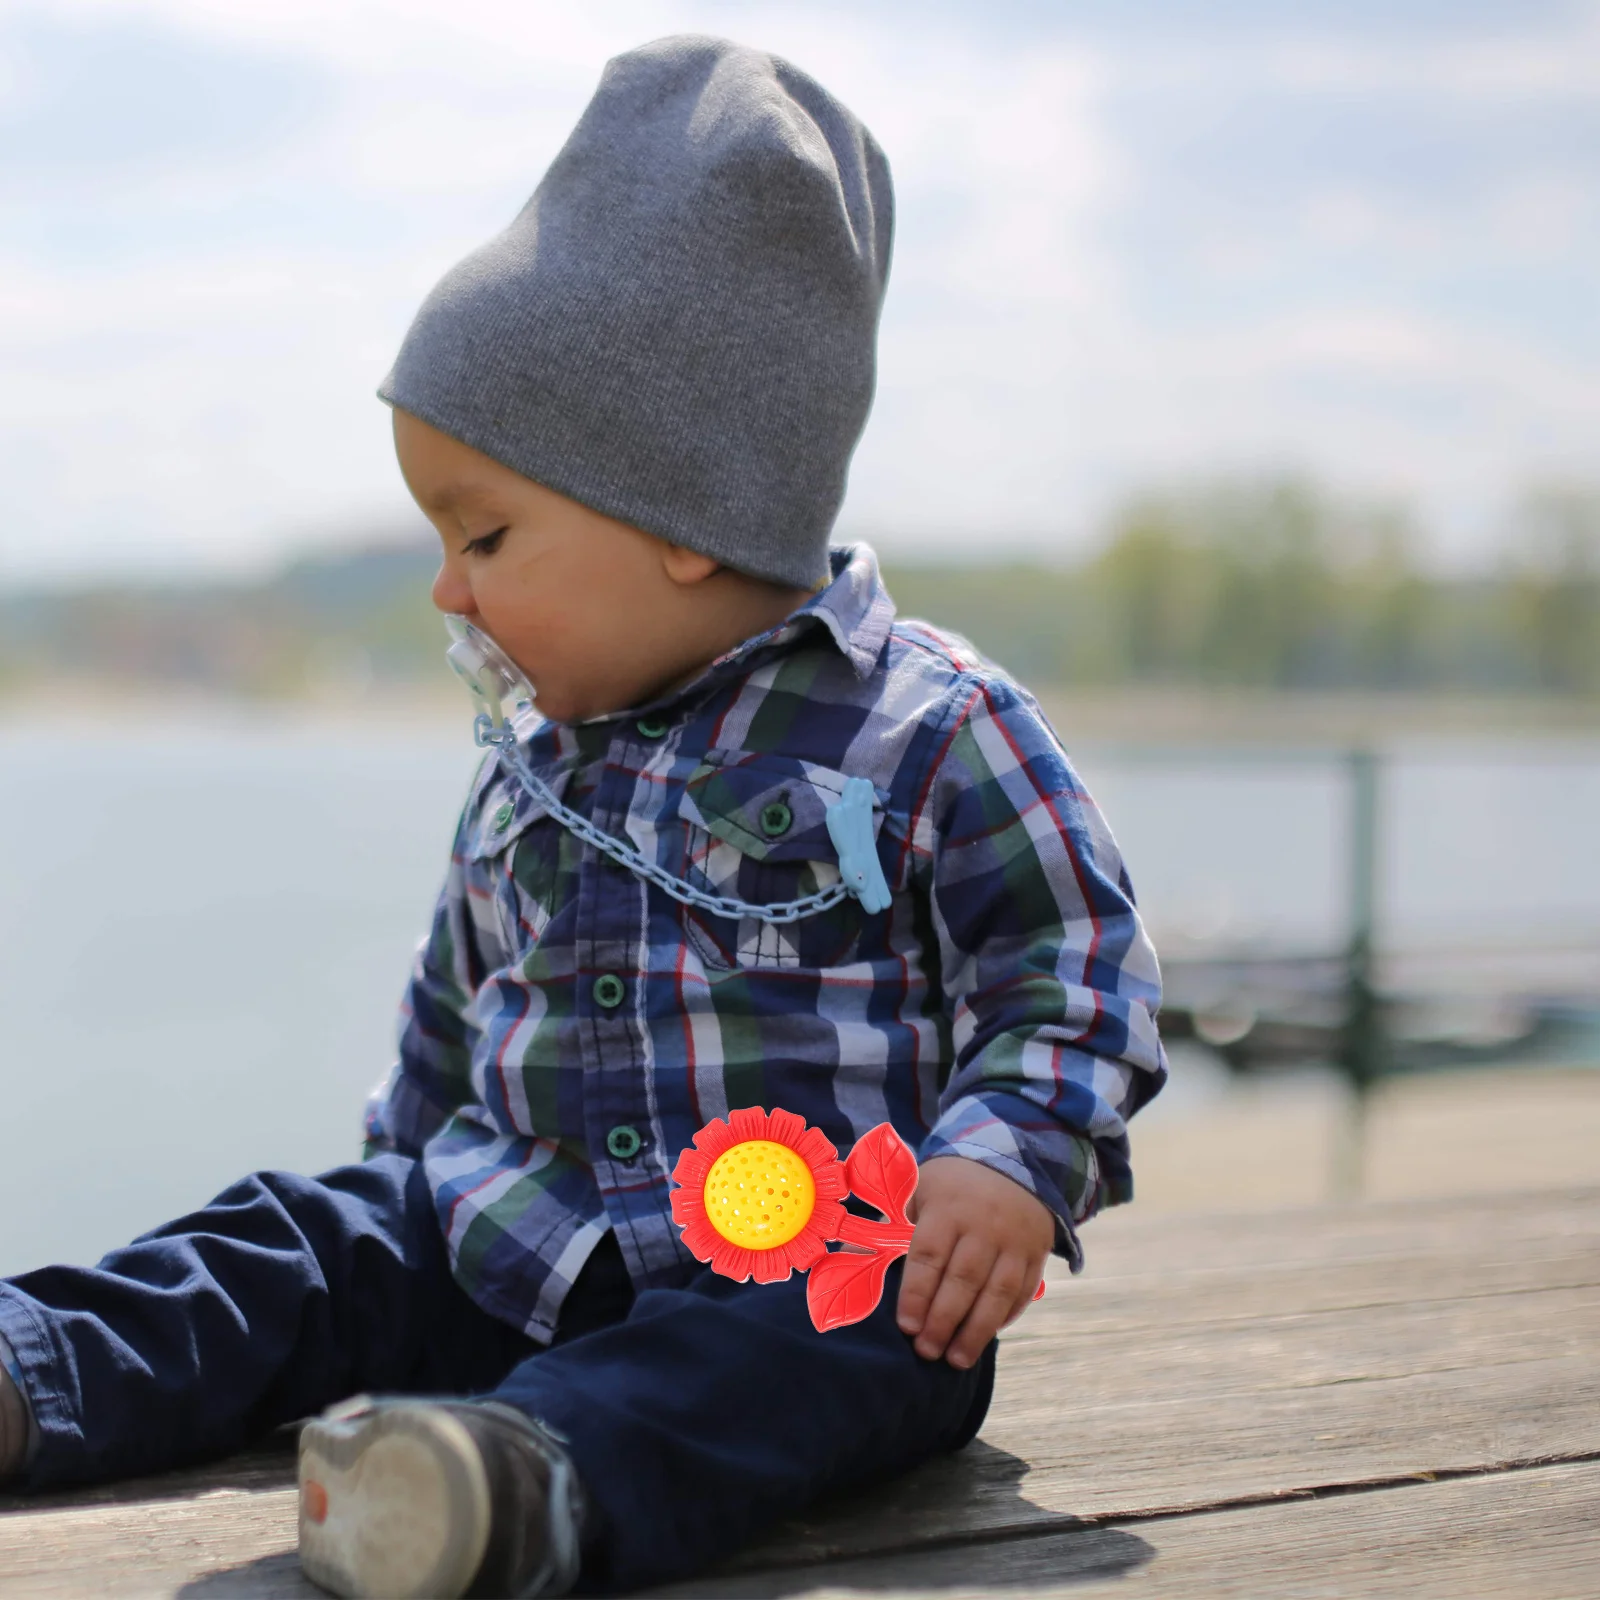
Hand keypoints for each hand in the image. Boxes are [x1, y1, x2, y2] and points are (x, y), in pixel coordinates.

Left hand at [895, 1156, 1054, 1368]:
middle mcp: (983, 1224)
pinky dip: (1006, 1317)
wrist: (1012, 1161)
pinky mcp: (1037, 1252)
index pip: (929, 1255)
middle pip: (963, 1279)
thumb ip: (887, 1226)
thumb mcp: (917, 1191)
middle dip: (943, 1320)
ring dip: (976, 1330)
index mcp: (947, 1207)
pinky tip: (986, 1336)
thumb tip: (845, 1258)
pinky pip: (1022, 1290)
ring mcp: (1014, 1240)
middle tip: (926, 1351)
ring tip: (956, 1360)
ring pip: (997, 1291)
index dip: (917, 1293)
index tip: (906, 1327)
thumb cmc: (951, 1185)